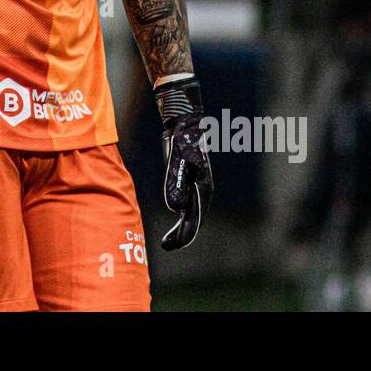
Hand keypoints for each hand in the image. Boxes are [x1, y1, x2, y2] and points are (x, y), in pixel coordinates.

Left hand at [155, 77, 212, 249]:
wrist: (186, 124)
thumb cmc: (184, 141)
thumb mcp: (178, 160)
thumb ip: (176, 183)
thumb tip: (175, 208)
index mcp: (203, 187)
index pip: (195, 217)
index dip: (185, 233)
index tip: (175, 244)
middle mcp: (202, 189)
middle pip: (194, 218)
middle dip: (182, 235)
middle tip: (168, 246)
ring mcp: (197, 185)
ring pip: (191, 212)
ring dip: (182, 227)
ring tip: (169, 241)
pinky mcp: (190, 180)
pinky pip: (187, 203)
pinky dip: (181, 215)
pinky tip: (175, 219)